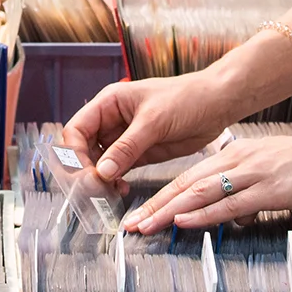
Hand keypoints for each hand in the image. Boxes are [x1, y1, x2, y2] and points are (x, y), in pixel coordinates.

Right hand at [64, 69, 245, 181]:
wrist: (216, 105)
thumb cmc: (186, 98)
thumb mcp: (154, 120)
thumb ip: (127, 146)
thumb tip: (102, 171)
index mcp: (109, 103)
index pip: (77, 129)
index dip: (74, 153)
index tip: (84, 174)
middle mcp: (112, 121)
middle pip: (84, 149)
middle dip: (85, 170)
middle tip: (93, 190)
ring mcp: (125, 139)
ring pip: (100, 163)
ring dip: (100, 180)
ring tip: (107, 193)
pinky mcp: (139, 154)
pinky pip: (118, 171)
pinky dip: (115, 182)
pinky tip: (120, 190)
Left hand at [123, 128, 291, 233]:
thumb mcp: (272, 170)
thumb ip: (247, 187)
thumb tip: (231, 210)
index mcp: (237, 155)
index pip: (190, 177)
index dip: (163, 196)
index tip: (142, 212)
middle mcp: (238, 161)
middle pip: (186, 185)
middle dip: (155, 206)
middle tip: (130, 225)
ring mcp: (252, 174)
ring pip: (199, 194)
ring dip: (168, 212)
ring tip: (144, 226)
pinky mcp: (269, 190)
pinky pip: (229, 203)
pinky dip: (203, 213)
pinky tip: (183, 221)